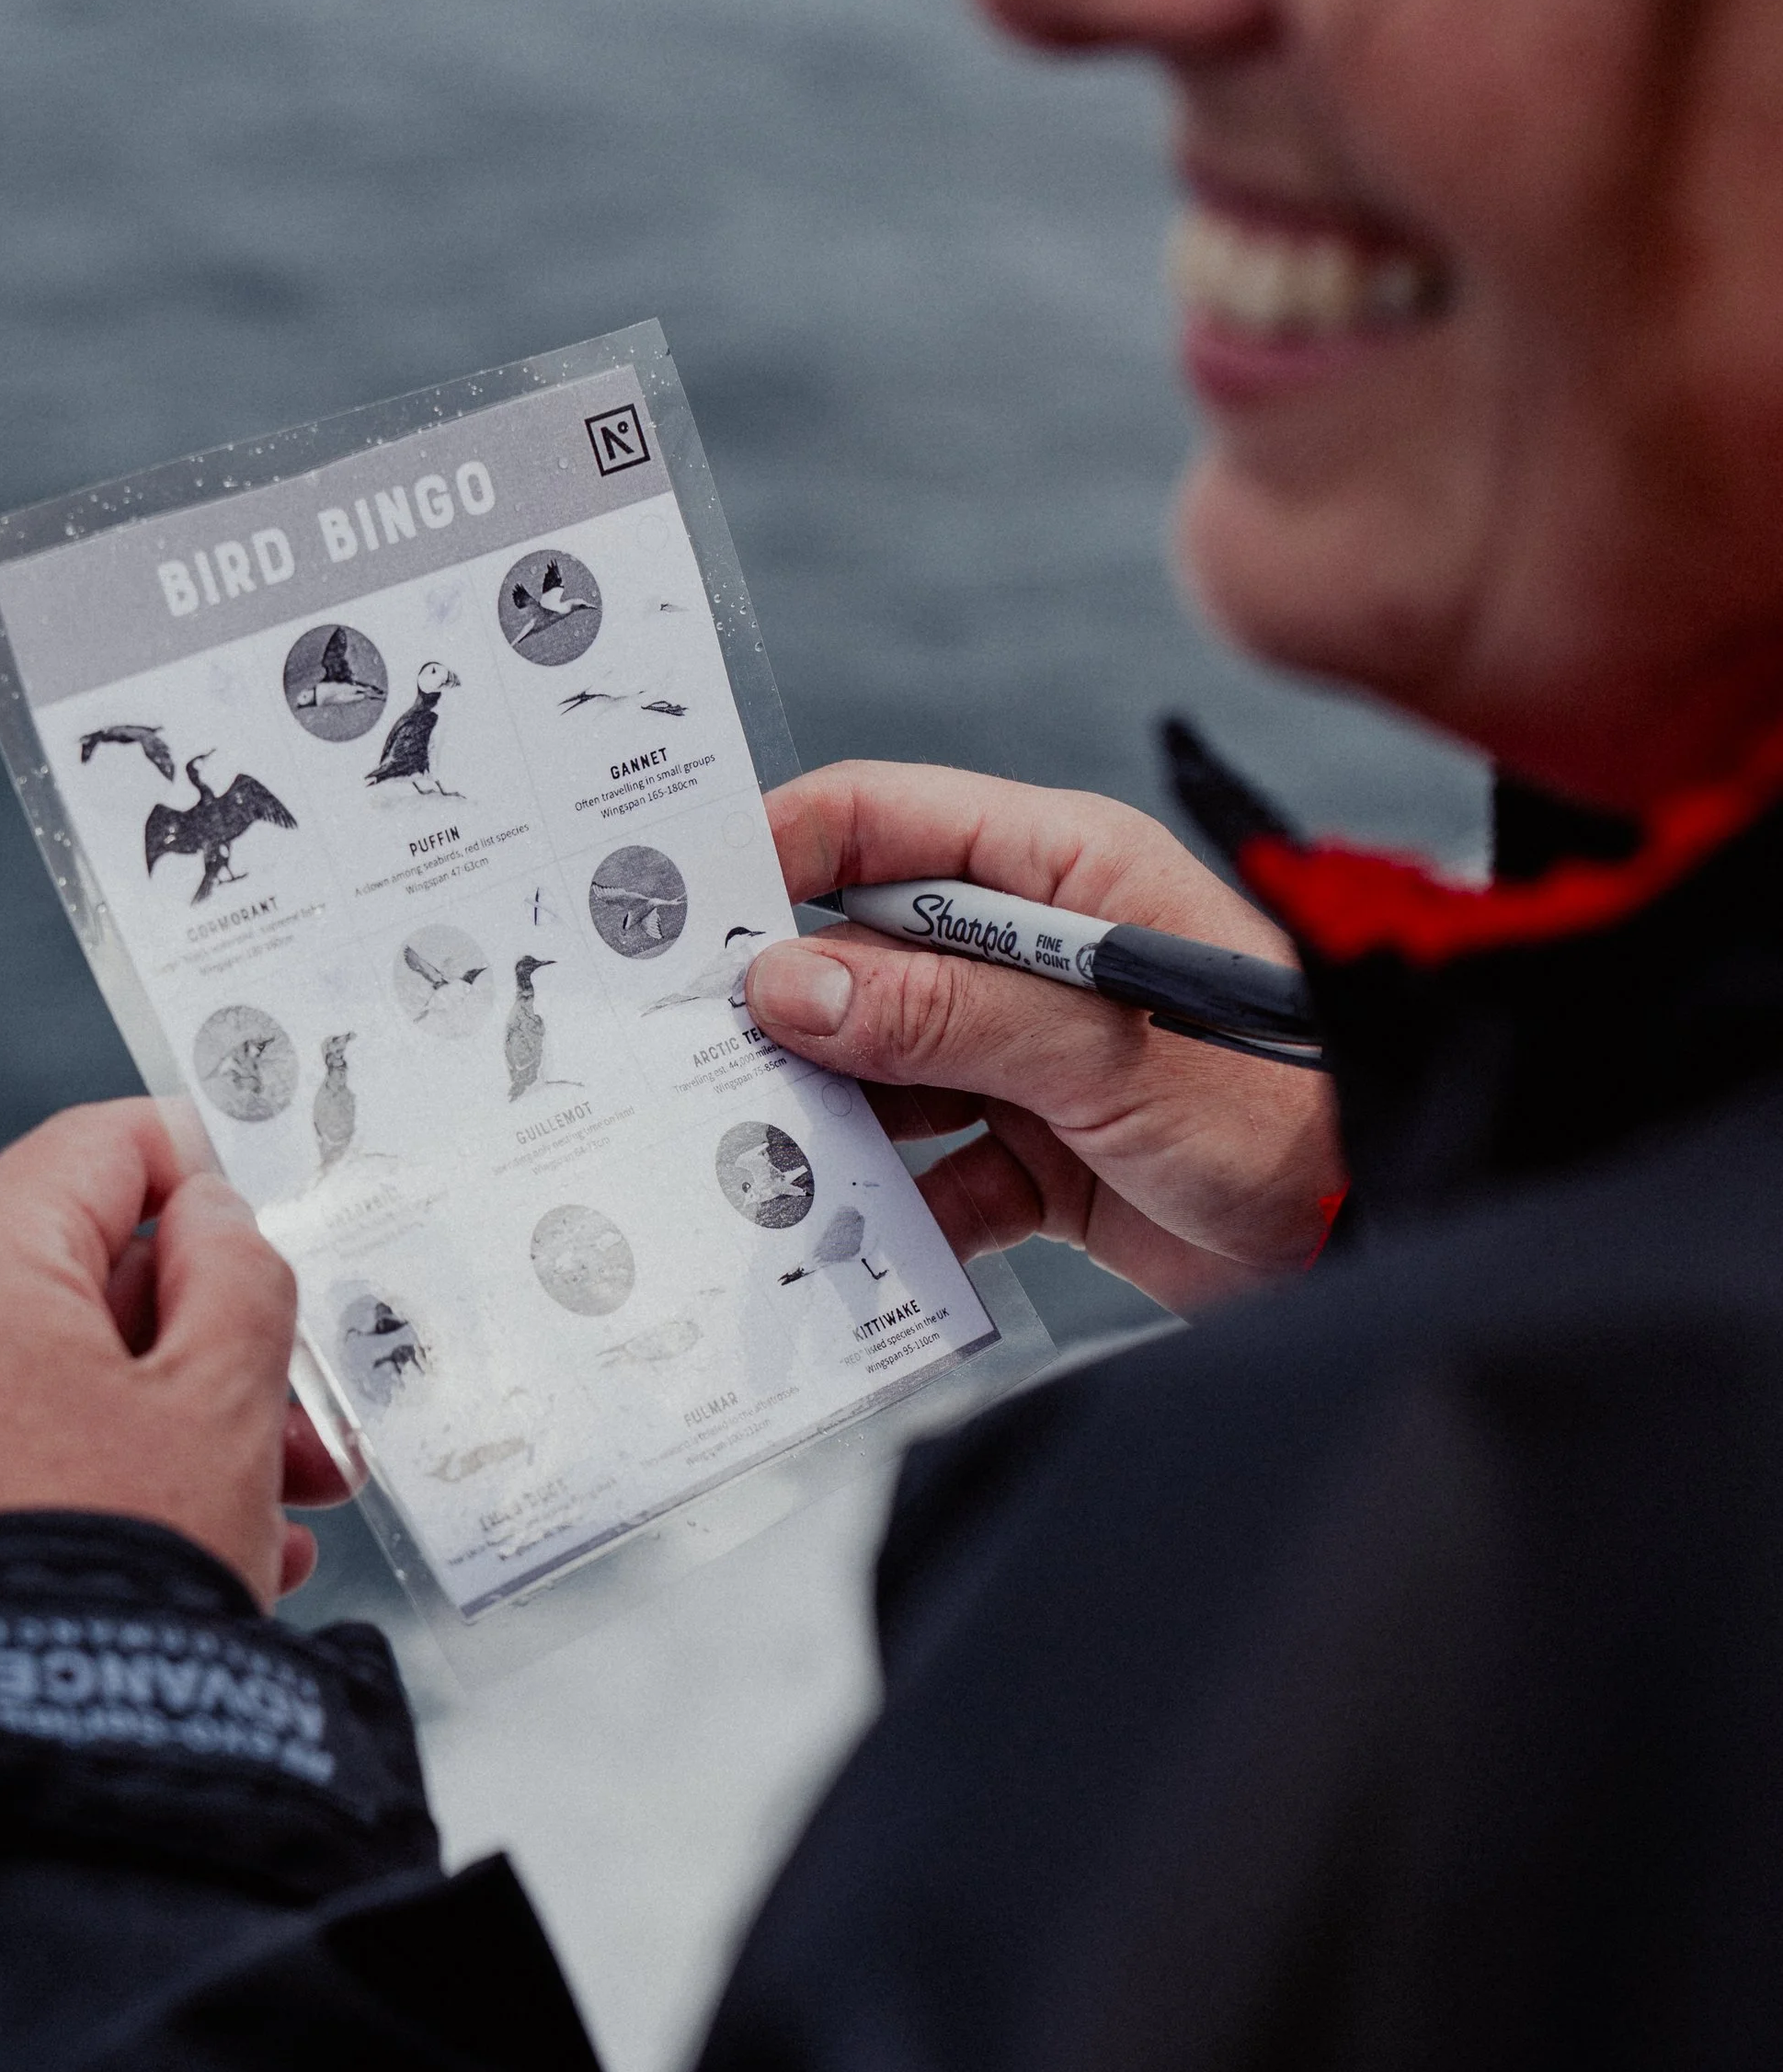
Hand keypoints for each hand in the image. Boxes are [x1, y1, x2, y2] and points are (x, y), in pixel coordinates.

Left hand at [0, 1103, 353, 1602]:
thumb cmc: (108, 1582)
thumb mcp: (221, 1408)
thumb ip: (239, 1276)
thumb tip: (207, 1217)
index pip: (94, 1150)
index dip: (198, 1166)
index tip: (263, 1210)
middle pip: (66, 1284)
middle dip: (200, 1347)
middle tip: (300, 1423)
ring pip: (31, 1389)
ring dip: (155, 1432)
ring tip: (264, 1523)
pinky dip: (74, 1489)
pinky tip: (170, 1563)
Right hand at [749, 763, 1345, 1314]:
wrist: (1386, 1234)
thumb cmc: (1291, 1109)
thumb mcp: (1110, 1052)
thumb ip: (950, 1014)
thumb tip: (792, 983)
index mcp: (1060, 871)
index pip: (883, 824)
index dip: (778, 854)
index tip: (685, 917)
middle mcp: (1033, 952)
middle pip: (860, 955)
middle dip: (782, 1011)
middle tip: (691, 1064)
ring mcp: (1031, 1056)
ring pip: (881, 1071)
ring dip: (825, 1123)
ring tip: (751, 1165)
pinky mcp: (1041, 1157)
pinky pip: (930, 1177)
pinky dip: (891, 1216)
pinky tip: (848, 1248)